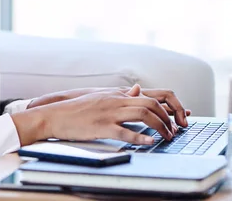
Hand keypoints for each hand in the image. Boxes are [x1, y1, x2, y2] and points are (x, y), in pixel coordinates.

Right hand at [12, 86, 181, 145]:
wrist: (55, 114)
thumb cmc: (77, 110)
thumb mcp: (101, 97)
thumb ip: (121, 95)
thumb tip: (138, 89)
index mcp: (117, 94)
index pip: (149, 96)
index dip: (167, 106)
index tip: (176, 118)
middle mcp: (116, 100)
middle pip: (151, 104)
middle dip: (168, 118)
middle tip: (173, 131)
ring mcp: (109, 113)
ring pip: (143, 115)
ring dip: (160, 127)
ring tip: (167, 137)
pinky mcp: (101, 127)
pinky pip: (125, 131)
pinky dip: (140, 137)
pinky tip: (149, 142)